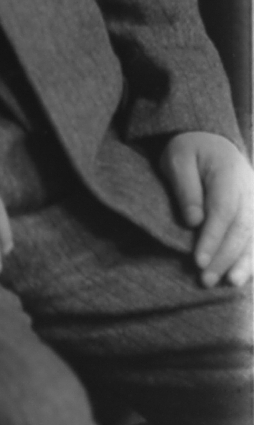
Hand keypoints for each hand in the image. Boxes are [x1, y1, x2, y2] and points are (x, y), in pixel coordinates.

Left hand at [160, 132, 253, 287]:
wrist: (212, 141)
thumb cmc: (189, 151)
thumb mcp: (177, 159)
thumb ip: (185, 188)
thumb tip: (193, 221)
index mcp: (229, 173)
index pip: (223, 211)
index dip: (212, 237)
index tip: (198, 260)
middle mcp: (249, 190)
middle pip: (241, 228)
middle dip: (224, 256)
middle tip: (204, 279)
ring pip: (253, 236)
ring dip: (241, 263)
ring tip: (228, 284)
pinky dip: (250, 259)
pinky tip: (240, 277)